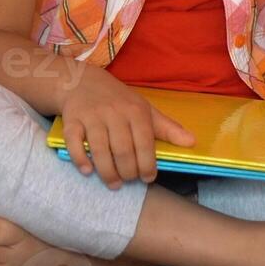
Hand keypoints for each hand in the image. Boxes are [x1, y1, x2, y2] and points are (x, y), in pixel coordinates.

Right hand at [58, 67, 196, 188]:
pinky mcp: (72, 121)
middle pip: (122, 149)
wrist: (83, 82)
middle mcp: (114, 113)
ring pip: (99, 149)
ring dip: (107, 171)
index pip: (145, 142)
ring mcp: (92, 117)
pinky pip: (75, 143)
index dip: (148, 164)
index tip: (149, 178)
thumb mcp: (146, 110)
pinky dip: (81, 159)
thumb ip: (167, 128)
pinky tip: (88, 171)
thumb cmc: (119, 101)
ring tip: (114, 184)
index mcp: (136, 111)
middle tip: (130, 181)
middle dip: (128, 171)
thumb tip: (192, 142)